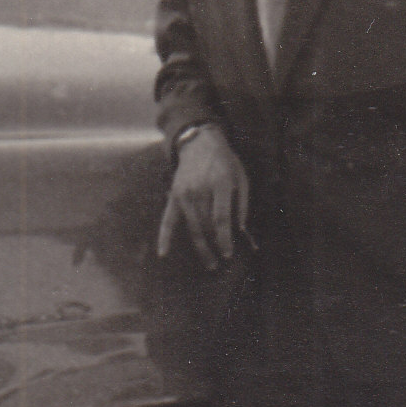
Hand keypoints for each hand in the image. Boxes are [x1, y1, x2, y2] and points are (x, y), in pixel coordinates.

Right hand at [155, 124, 249, 269]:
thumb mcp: (241, 177)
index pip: (221, 218)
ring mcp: (184, 194)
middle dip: (214, 246)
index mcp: (219, 183)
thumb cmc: (225, 162)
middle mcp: (199, 189)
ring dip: (200, 247)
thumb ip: (242, 204)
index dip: (224, 239)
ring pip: (192, 226)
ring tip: (209, 263)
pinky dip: (164, 236)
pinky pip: (168, 219)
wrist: (200, 143)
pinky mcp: (174, 196)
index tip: (228, 254)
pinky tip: (163, 253)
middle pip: (206, 225)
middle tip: (221, 263)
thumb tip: (240, 230)